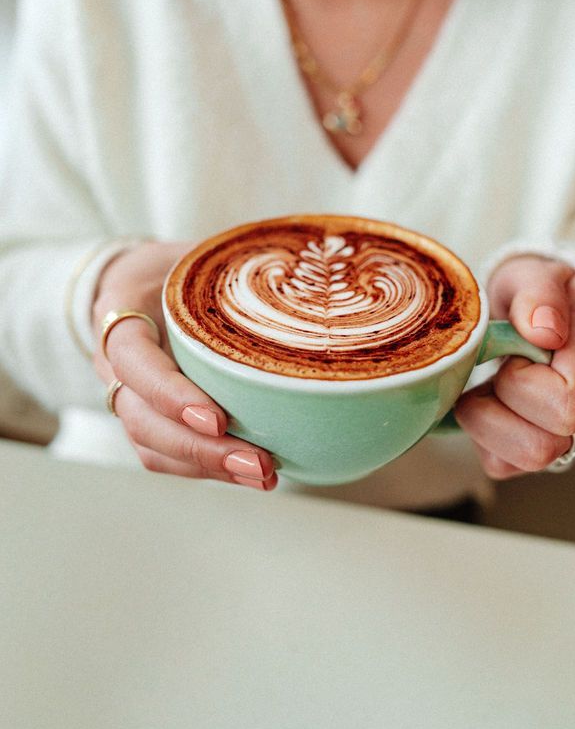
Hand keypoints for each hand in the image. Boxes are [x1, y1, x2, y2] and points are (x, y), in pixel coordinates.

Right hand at [92, 241, 277, 489]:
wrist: (133, 283)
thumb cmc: (171, 267)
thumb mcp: (192, 252)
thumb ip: (232, 264)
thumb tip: (307, 271)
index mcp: (120, 315)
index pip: (134, 361)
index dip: (169, 393)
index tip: (217, 417)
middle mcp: (113, 364)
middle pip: (143, 421)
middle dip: (200, 450)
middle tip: (258, 463)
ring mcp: (128, 396)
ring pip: (153, 447)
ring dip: (208, 469)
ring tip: (264, 476)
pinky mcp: (147, 419)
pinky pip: (167, 455)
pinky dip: (207, 470)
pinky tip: (251, 473)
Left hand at [454, 256, 574, 478]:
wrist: (532, 314)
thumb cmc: (532, 297)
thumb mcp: (533, 276)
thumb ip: (539, 294)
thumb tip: (544, 331)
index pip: (565, 401)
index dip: (521, 380)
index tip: (510, 351)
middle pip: (542, 445)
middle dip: (498, 408)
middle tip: (493, 372)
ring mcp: (567, 435)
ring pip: (523, 461)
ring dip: (487, 425)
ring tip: (486, 388)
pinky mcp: (535, 450)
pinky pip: (502, 464)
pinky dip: (482, 436)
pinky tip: (488, 404)